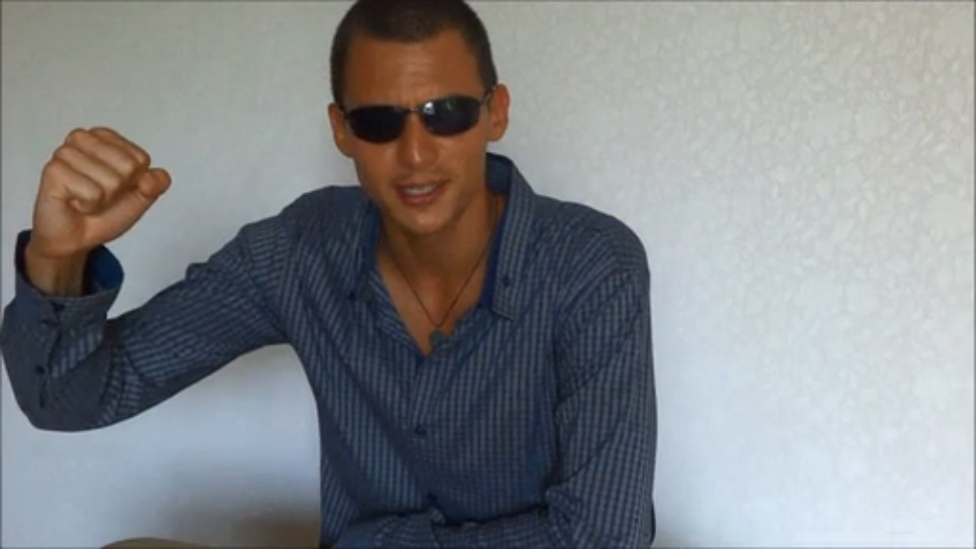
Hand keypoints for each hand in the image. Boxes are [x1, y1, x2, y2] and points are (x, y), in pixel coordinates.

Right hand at [28, 126, 170, 259]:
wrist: (76, 237)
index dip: (134, 181)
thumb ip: (155, 184)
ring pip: (111, 181)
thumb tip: (154, 177)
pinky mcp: (54, 170)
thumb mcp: (140, 197)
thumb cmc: (103, 212)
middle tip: (100, 194)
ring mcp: (66, 153)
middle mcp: (84, 139)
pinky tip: (74, 202)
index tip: (117, 188)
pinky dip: (88, 205)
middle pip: (128, 167)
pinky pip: (92, 192)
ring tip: (86, 198)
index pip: (141, 158)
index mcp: (106, 138)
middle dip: (118, 190)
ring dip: (102, 199)